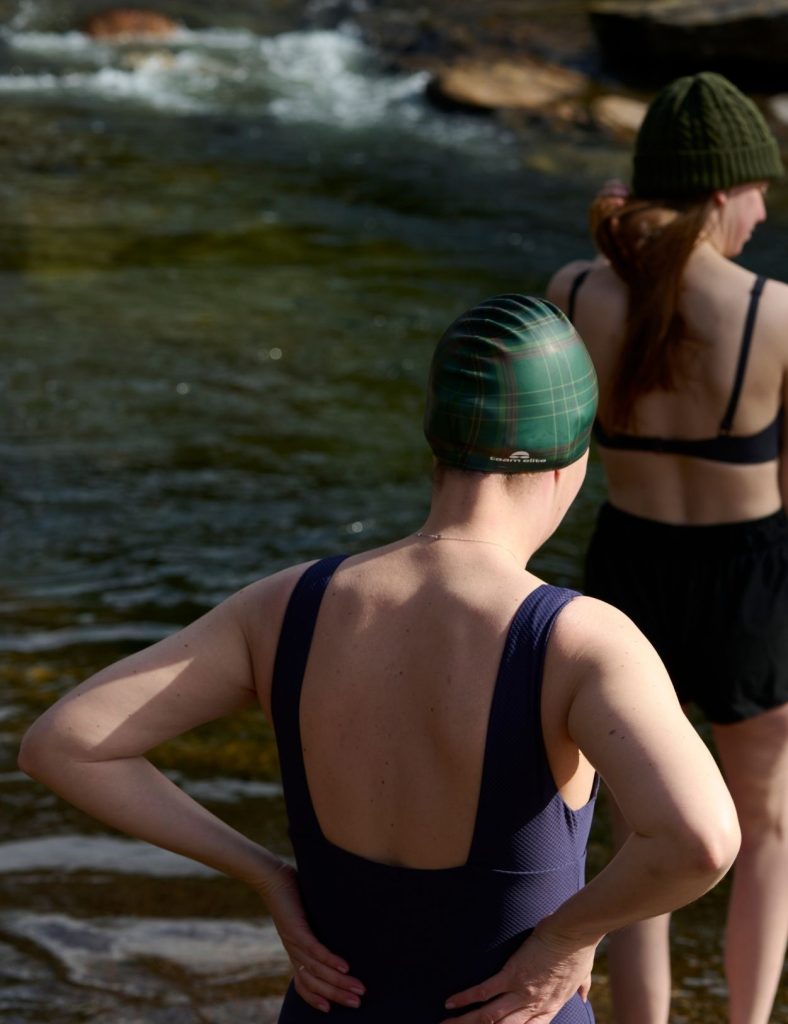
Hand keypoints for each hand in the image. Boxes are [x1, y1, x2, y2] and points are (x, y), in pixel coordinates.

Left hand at [259, 860, 365, 1012]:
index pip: (302, 984)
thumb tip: (338, 928)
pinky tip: (345, 967)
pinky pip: (315, 950)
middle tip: (357, 1002)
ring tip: (358, 988)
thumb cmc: (291, 893)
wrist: (271, 877)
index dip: (315, 999)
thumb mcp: (304, 917)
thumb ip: (316, 927)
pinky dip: (330, 960)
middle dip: (337, 995)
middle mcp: (293, 951)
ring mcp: (294, 941)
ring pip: (318, 970)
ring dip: (340, 982)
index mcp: (295, 951)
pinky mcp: (297, 929)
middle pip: (315, 983)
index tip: (331, 1009)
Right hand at [440, 927, 595, 1023]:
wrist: (574, 932)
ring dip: (465, 1022)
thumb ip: (580, 989)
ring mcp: (521, 992)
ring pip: (488, 1016)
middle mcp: (533, 1005)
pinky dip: (466, 998)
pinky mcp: (512, 974)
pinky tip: (450, 1003)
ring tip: (446, 1023)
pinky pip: (484, 991)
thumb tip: (584, 995)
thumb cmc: (579, 950)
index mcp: (549, 1007)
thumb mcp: (582, 976)